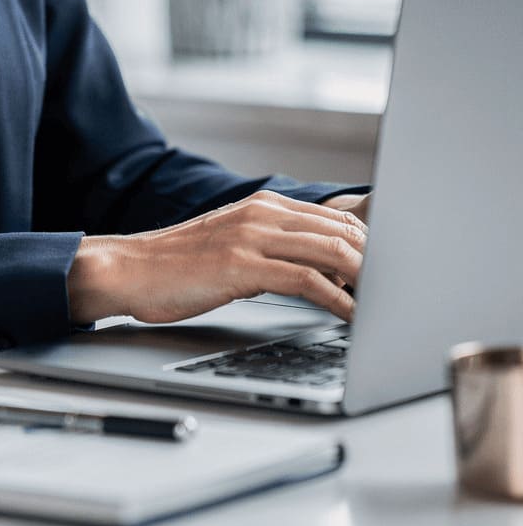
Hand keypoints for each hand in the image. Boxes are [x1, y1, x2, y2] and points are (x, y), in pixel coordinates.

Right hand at [66, 190, 366, 327]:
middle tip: (396, 296)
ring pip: (333, 251)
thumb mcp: (232, 245)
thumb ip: (274, 248)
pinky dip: (340, 301)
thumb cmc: (177, 265)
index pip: (338, 219)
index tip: (391, 277)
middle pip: (345, 232)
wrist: (129, 269)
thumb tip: (324, 271)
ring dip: (368, 282)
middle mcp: (261, 213)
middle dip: (379, 265)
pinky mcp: (241, 265)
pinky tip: (353, 319)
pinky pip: (307, 280)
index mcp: (263, 205)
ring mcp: (251, 236)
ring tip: (384, 308)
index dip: (372, 248)